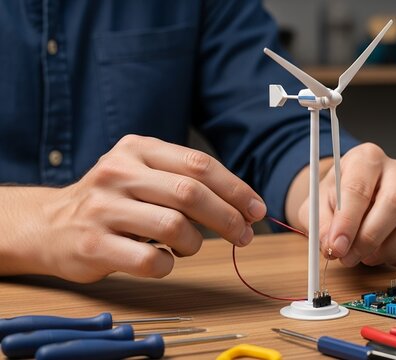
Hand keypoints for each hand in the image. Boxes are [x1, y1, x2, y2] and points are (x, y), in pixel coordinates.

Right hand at [3, 135, 265, 282]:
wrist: (49, 224)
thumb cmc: (112, 200)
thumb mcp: (142, 174)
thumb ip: (185, 180)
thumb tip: (244, 206)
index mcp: (137, 149)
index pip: (199, 165)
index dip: (235, 189)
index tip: (256, 209)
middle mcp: (118, 172)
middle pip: (191, 193)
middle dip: (228, 218)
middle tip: (244, 235)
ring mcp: (103, 208)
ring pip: (174, 226)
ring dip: (196, 243)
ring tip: (190, 247)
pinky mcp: (93, 244)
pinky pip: (151, 260)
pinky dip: (169, 265)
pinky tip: (163, 260)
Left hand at [288, 143, 395, 268]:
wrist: (349, 200)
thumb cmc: (335, 200)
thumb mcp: (316, 206)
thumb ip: (320, 224)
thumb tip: (334, 246)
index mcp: (367, 158)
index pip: (360, 188)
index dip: (347, 222)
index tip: (336, 247)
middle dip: (370, 238)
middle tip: (349, 257)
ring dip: (390, 249)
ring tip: (366, 256)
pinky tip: (388, 256)